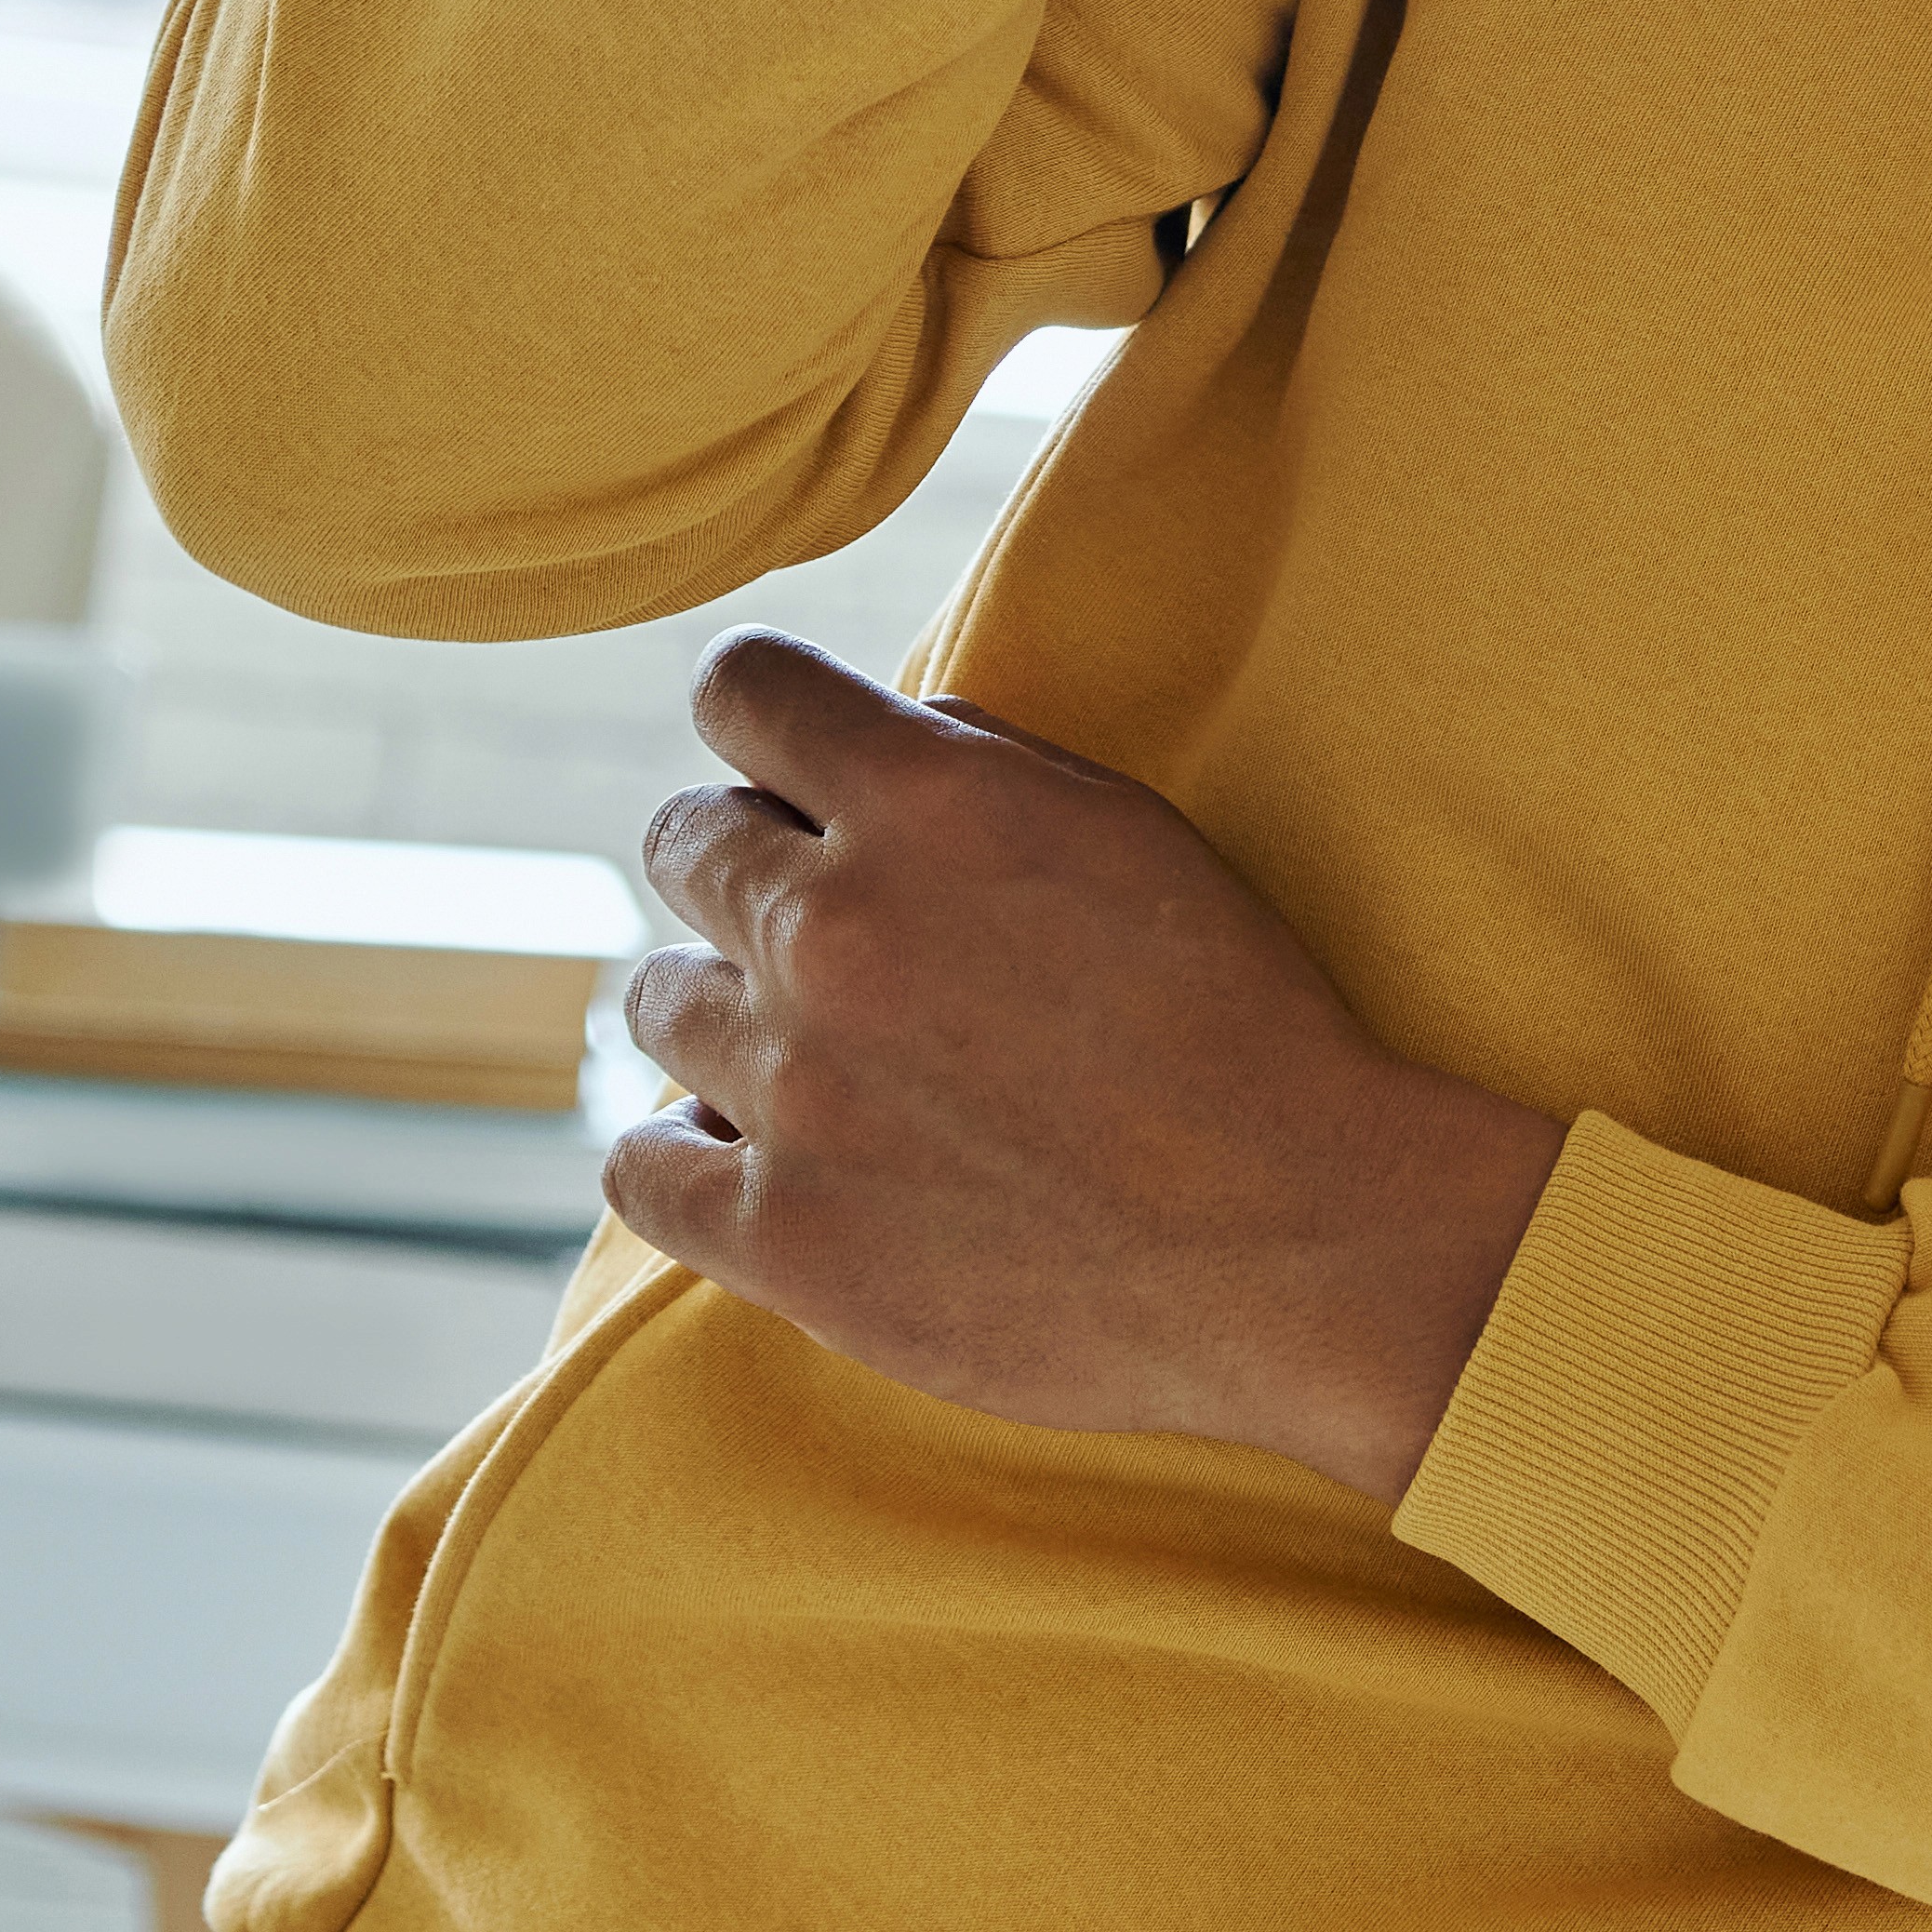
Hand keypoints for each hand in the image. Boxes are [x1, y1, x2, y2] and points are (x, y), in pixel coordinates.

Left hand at [608, 633, 1557, 1501]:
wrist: (1294, 1244)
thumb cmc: (1230, 1021)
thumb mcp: (1123, 828)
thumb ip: (968, 764)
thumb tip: (846, 743)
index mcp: (926, 802)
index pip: (738, 687)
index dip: (767, 723)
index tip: (793, 771)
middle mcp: (835, 929)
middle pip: (685, 842)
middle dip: (748, 867)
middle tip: (839, 937)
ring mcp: (795, 1091)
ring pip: (655, 1001)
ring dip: (727, 1016)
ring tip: (825, 1062)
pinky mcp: (783, 1238)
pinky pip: (638, 1170)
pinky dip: (688, 1158)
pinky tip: (758, 1158)